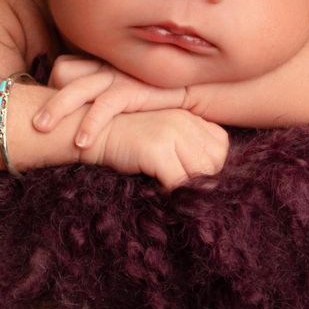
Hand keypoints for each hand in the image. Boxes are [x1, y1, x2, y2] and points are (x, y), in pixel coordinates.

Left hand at [32, 52, 186, 149]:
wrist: (207, 88)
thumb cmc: (168, 97)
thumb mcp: (135, 94)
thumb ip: (111, 101)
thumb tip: (88, 121)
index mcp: (106, 64)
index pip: (65, 66)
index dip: (51, 85)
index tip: (39, 106)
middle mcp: (110, 65)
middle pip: (65, 73)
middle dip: (44, 96)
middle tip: (29, 120)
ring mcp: (122, 74)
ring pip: (80, 87)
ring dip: (58, 108)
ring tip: (41, 128)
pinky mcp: (136, 87)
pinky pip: (107, 104)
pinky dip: (91, 124)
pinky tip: (80, 142)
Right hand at [81, 108, 228, 191]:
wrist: (88, 133)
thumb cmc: (124, 140)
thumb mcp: (161, 135)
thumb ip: (186, 146)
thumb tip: (207, 179)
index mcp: (189, 116)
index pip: (220, 149)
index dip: (207, 167)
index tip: (185, 173)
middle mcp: (185, 120)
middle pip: (214, 163)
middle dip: (199, 179)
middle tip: (175, 184)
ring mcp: (172, 132)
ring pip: (199, 174)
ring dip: (185, 187)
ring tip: (165, 185)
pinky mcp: (157, 149)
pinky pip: (179, 182)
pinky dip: (170, 192)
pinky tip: (155, 186)